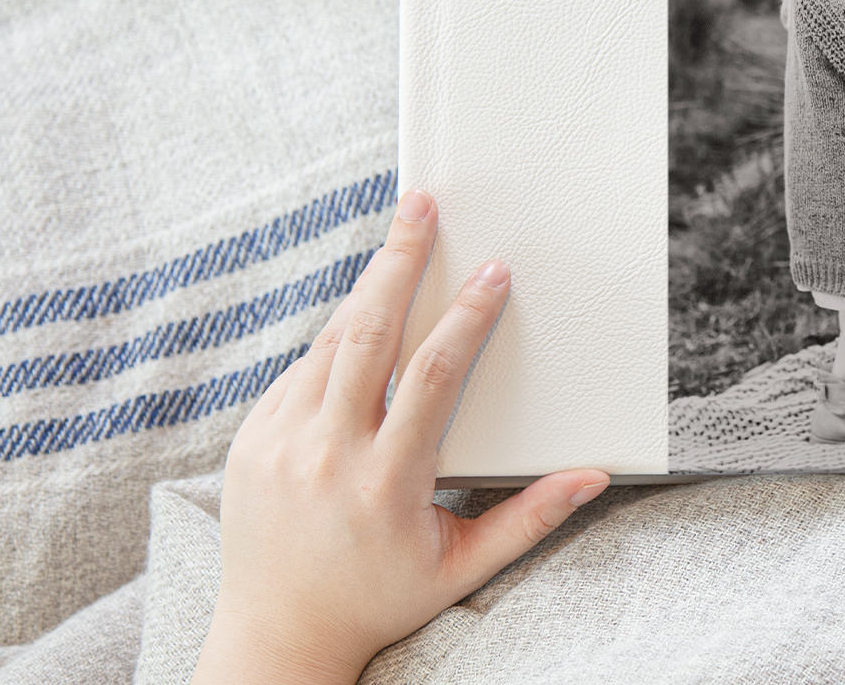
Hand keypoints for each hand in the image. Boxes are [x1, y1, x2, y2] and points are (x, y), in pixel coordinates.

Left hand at [191, 190, 610, 684]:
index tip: (492, 272)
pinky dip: (332, 339)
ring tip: (396, 243)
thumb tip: (594, 477)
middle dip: (398, 261)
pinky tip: (361, 316)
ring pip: (327, 343)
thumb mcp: (463, 568)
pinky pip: (298, 373)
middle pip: (366, 332)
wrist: (276, 638)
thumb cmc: (377, 601)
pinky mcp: (249, 442)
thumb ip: (530, 518)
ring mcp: (279, 445)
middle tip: (421, 207)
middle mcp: (326, 455)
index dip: (466, 317)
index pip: (432, 377)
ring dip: (365, 290)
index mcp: (386, 482)